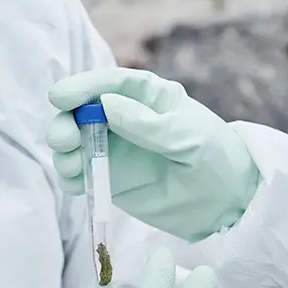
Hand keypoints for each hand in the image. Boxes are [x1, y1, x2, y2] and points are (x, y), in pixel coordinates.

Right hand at [47, 67, 261, 241]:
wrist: (228, 204)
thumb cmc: (217, 159)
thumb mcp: (189, 138)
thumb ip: (148, 124)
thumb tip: (106, 104)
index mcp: (148, 97)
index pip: (109, 83)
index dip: (82, 87)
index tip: (59, 97)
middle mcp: (125, 118)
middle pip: (83, 112)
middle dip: (66, 123)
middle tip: (64, 140)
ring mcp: (115, 150)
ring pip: (76, 144)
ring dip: (65, 152)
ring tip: (71, 166)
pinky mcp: (111, 179)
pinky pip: (82, 175)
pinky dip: (72, 178)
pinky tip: (75, 184)